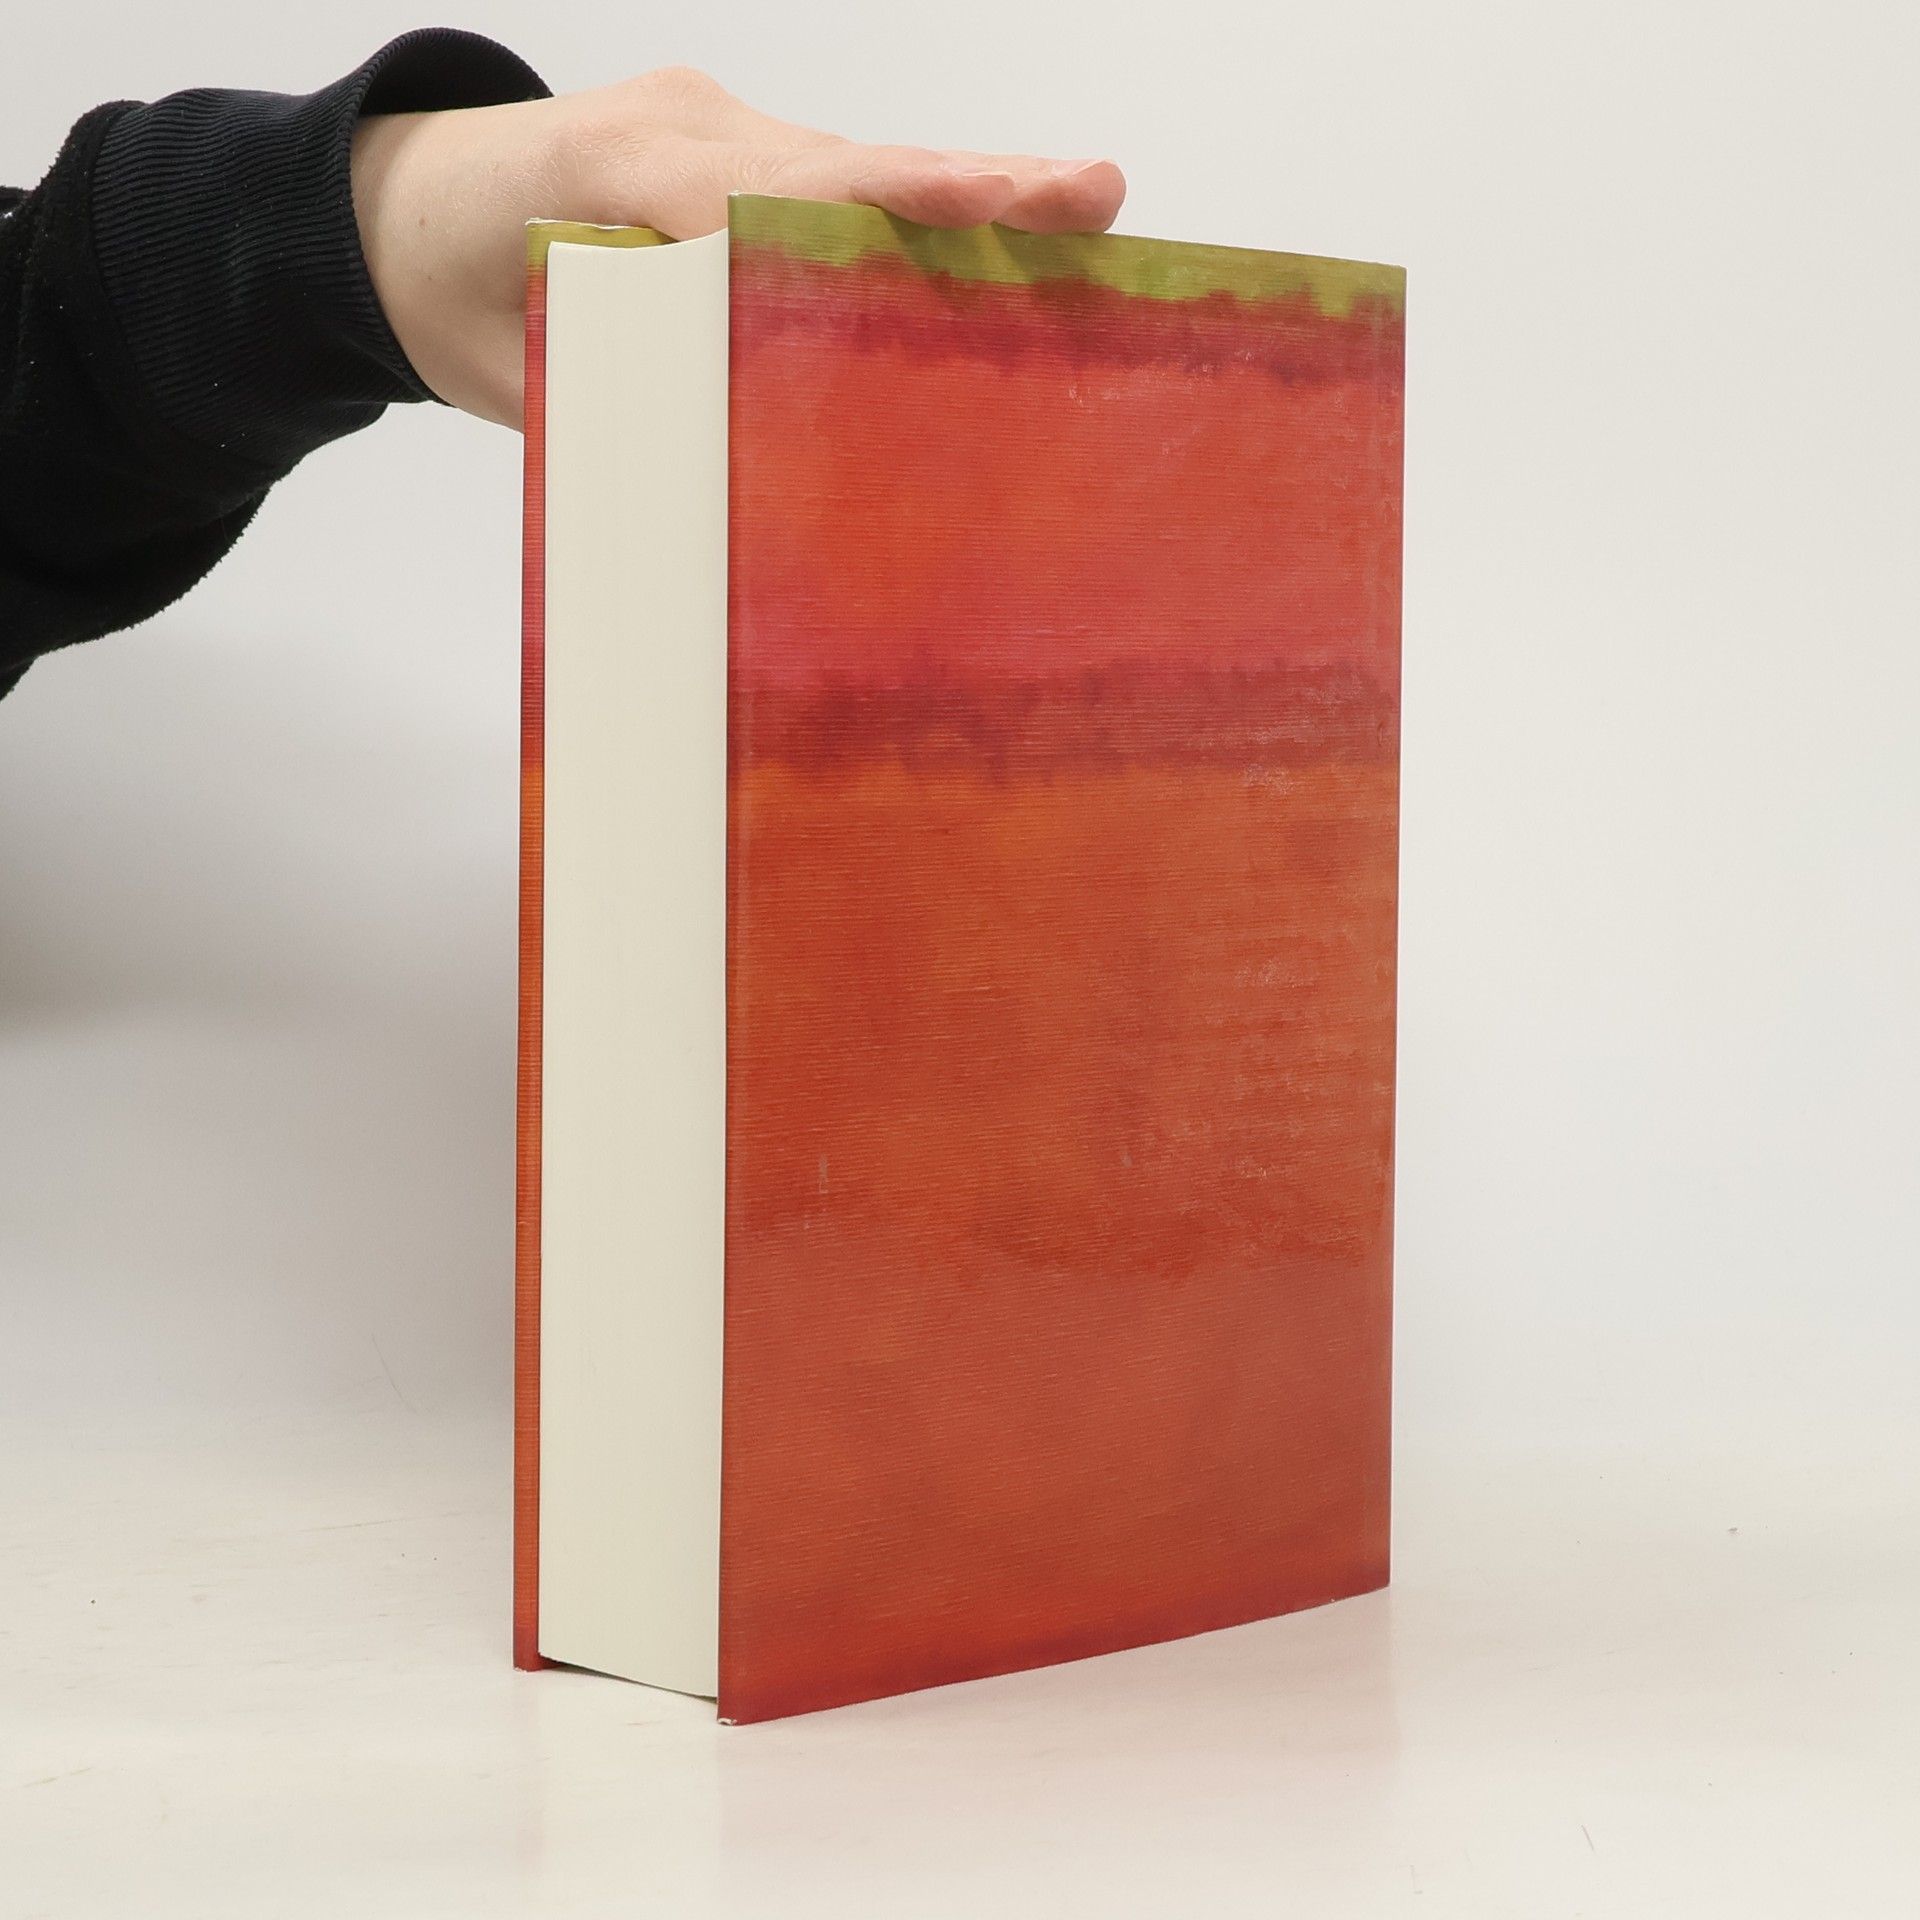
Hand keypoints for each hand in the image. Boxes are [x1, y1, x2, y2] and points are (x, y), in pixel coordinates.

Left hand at [351, 67, 1126, 427]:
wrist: (389, 217)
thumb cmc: (442, 285)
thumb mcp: (504, 350)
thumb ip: (604, 385)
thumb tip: (726, 454)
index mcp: (618, 165)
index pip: (767, 194)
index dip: (872, 209)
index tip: (967, 216)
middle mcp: (682, 131)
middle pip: (846, 162)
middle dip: (968, 184)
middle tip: (1083, 192)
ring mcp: (709, 133)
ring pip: (855, 166)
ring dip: (970, 192)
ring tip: (1083, 204)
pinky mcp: (727, 159)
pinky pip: (830, 182)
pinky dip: (918, 210)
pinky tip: (1007, 228)